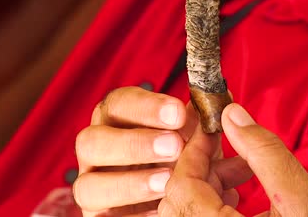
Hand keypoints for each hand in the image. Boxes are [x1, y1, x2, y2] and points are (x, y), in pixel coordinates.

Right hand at [74, 87, 195, 215]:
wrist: (177, 198)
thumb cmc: (182, 158)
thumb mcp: (193, 138)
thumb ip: (198, 121)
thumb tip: (218, 101)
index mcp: (116, 119)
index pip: (118, 103)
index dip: (146, 107)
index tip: (179, 113)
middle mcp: (97, 150)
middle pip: (92, 141)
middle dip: (135, 143)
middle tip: (175, 147)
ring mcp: (92, 185)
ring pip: (88, 184)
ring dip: (129, 183)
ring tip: (166, 182)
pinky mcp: (98, 215)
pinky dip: (132, 215)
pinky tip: (159, 211)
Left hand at [158, 103, 307, 216]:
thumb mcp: (301, 198)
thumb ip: (265, 153)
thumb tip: (233, 114)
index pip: (182, 187)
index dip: (194, 150)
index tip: (213, 126)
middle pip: (176, 201)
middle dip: (201, 167)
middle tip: (229, 147)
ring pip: (185, 213)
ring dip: (207, 185)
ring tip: (242, 170)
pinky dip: (211, 205)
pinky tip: (240, 196)